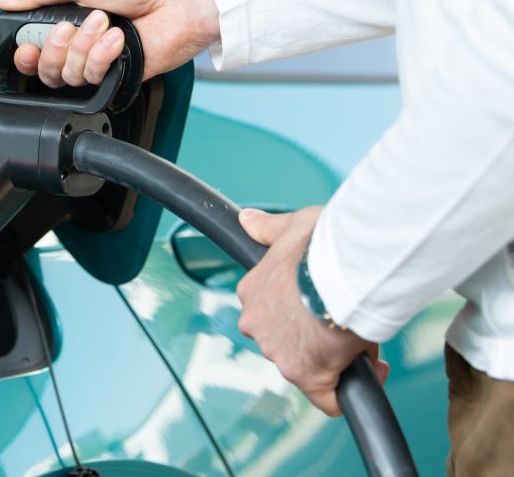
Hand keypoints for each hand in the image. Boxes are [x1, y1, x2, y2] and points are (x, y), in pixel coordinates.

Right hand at [0, 0, 218, 87]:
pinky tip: (118, 39)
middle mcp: (82, 40)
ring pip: (69, 76)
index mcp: (69, 14)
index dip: (26, 51)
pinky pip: (94, 78)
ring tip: (106, 24)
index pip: (34, 45)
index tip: (26, 46)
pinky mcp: (118, 74)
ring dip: (84, 48)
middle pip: (47, 69)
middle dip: (56, 49)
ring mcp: (100, 59)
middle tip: (69, 27)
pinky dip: (102, 57)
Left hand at [236, 207, 389, 416]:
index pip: (273, 310)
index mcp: (254, 291)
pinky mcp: (306, 375)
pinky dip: (348, 387)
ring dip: (335, 353)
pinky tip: (371, 368)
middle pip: (289, 338)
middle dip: (318, 332)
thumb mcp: (293, 225)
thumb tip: (247, 220)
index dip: (301, 308)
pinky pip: (327, 397)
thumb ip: (269, 228)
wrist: (343, 266)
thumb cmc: (322, 243)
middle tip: (345, 315)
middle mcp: (257, 324)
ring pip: (308, 363)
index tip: (325, 300)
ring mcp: (278, 352)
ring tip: (361, 330)